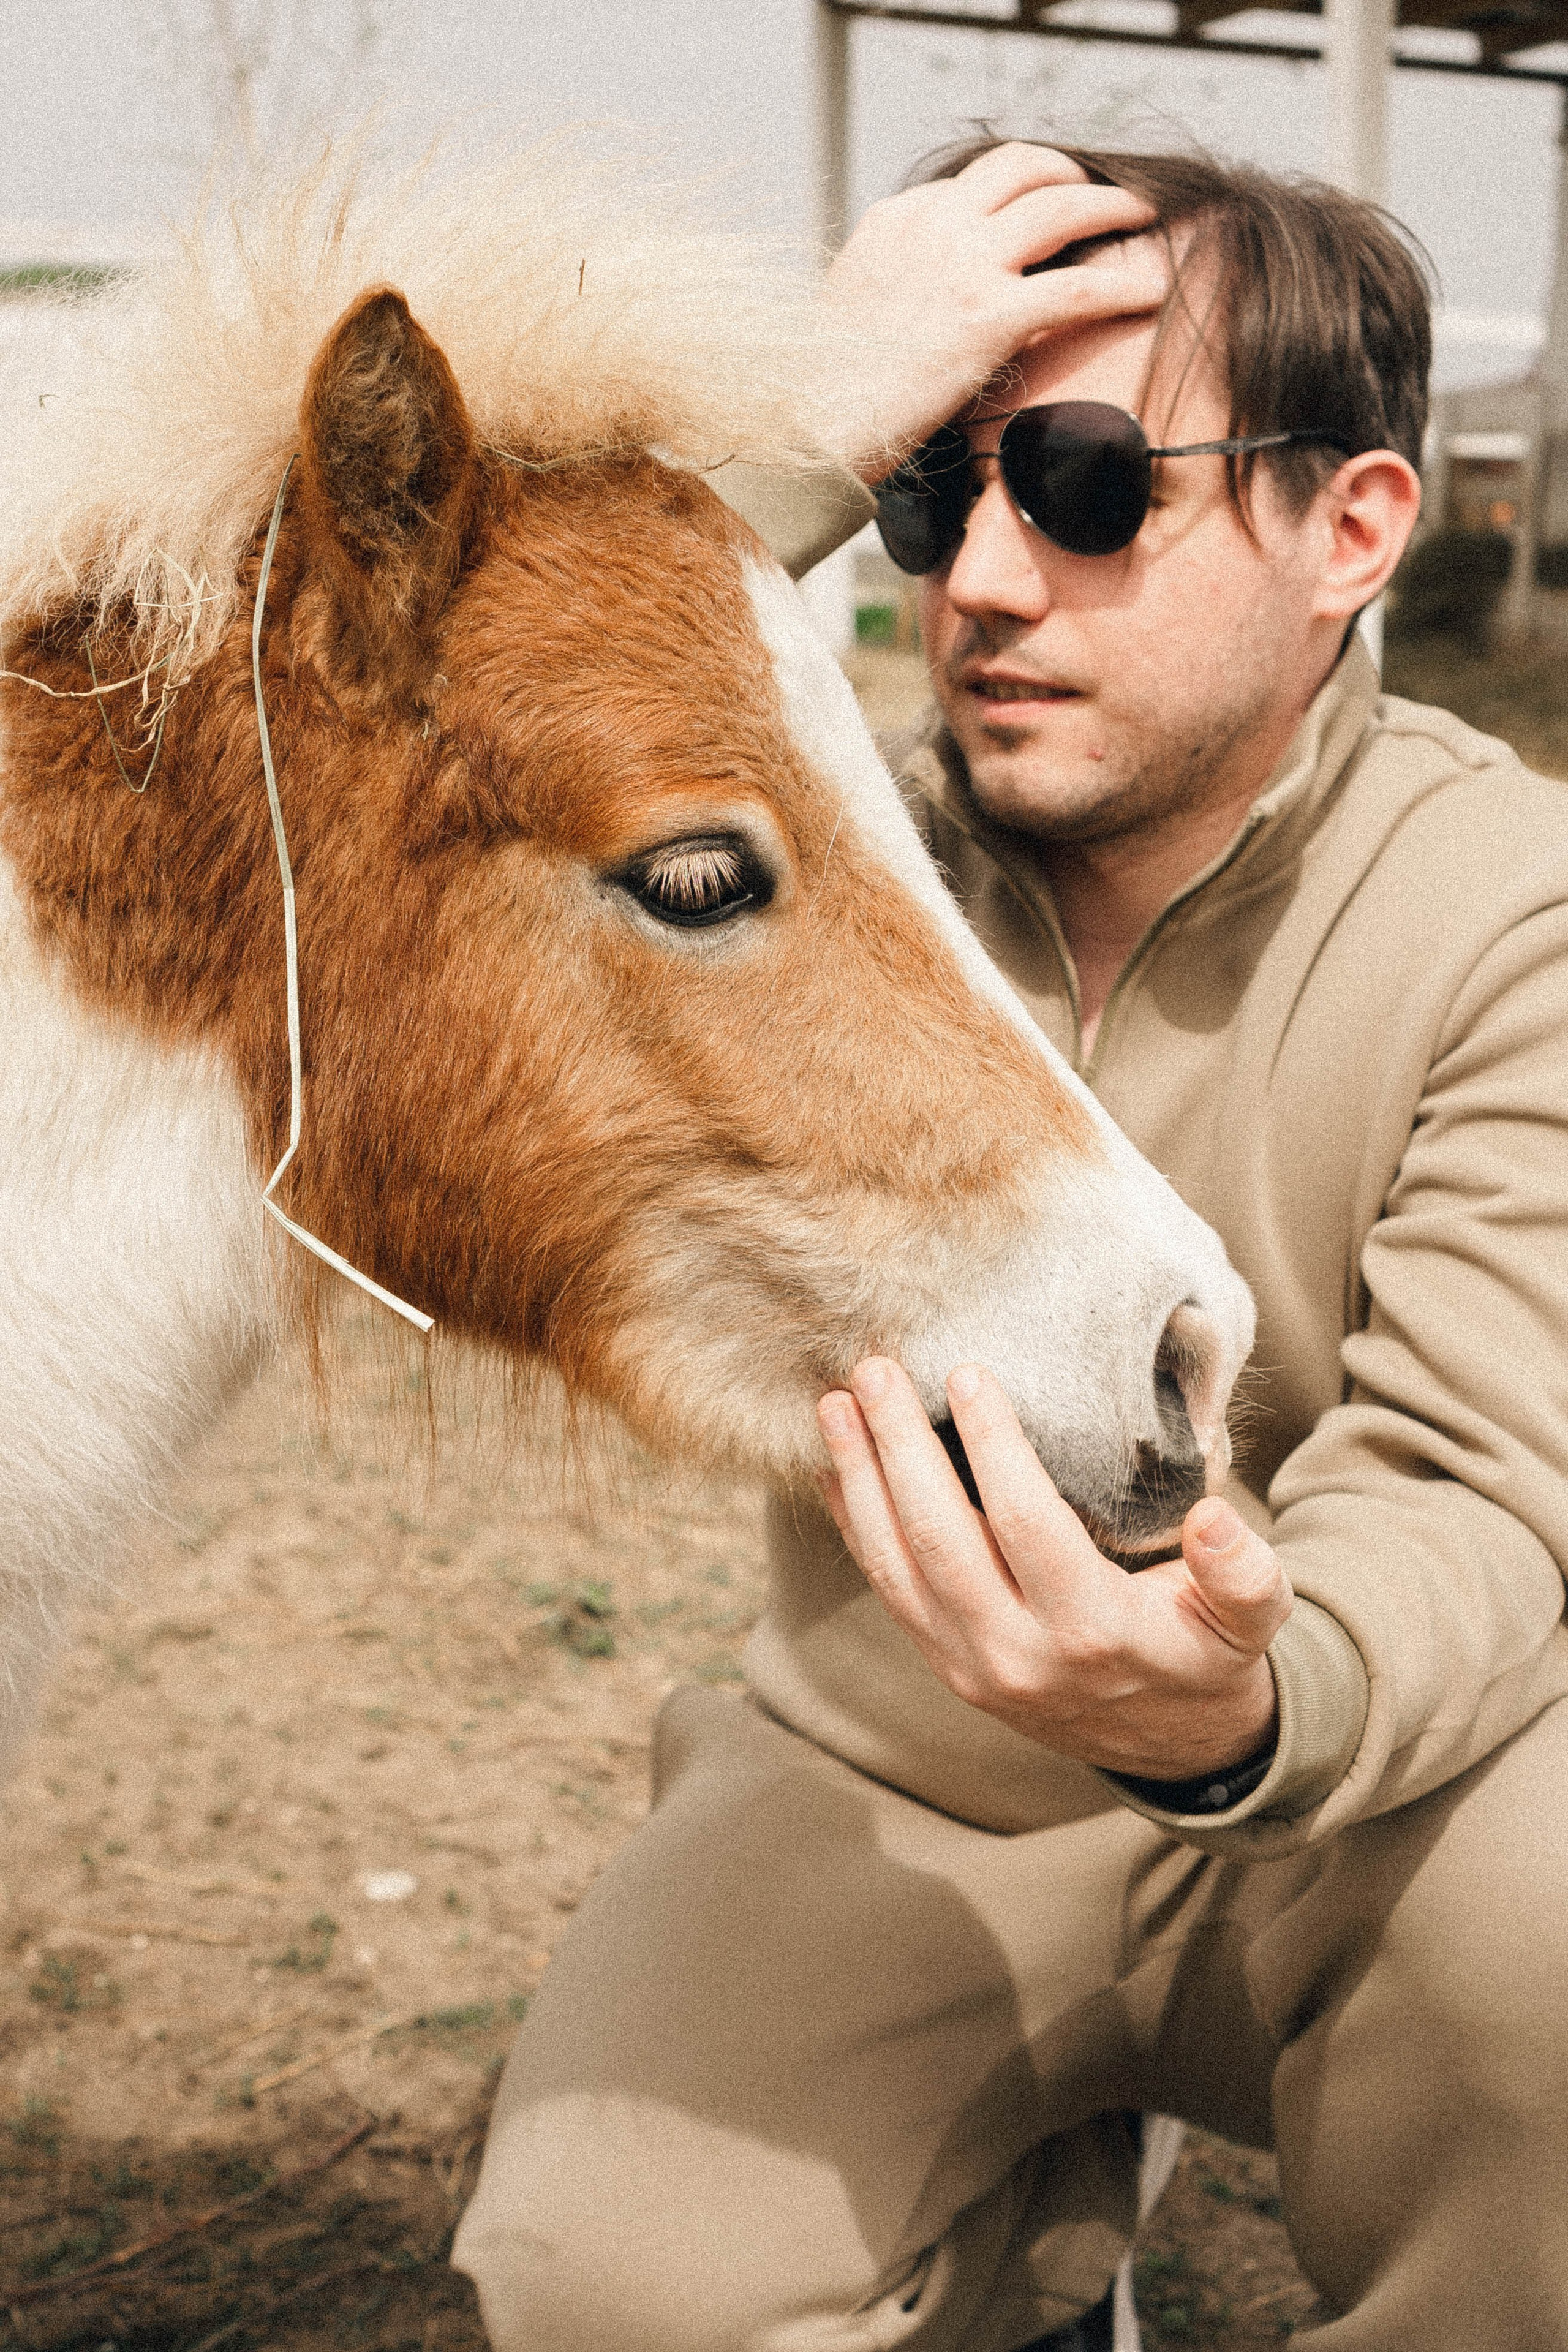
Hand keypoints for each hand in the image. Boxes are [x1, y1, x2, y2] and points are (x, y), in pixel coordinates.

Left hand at [816, 1358, 1290, 1779]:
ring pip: (896, 1567)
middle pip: (940, 1539)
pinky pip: (888, 1590)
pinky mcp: (946, 1666)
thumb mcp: (1254, 1622)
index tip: (967, 1373)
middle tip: (874, 1368)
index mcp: (1095, 1632)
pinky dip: (855, 1526)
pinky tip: (836, 1469)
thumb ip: (1245, 1574)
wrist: (1171, 1749)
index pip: (1027, 1525)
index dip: (993, 1447)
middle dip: (898, 1448)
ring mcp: (972, 1667)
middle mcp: (1019, 1656)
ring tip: (833, 1405)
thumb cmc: (1207, 1657)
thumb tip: (1217, 1520)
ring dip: (858, 1481)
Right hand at [823, 144, 1171, 480]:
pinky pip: (1079, 286)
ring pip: (1061, 207)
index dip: (1018, 188)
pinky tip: (1151, 291)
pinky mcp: (990, 316)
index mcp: (897, 218)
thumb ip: (894, 275)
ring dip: (1111, 206)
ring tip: (1143, 218)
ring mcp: (964, 266)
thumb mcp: (854, 303)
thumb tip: (922, 290)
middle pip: (1022, 167)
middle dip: (1070, 171)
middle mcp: (933, 226)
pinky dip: (1123, 284)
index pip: (971, 183)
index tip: (1045, 204)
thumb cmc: (831, 386)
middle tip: (1101, 193)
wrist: (816, 424)